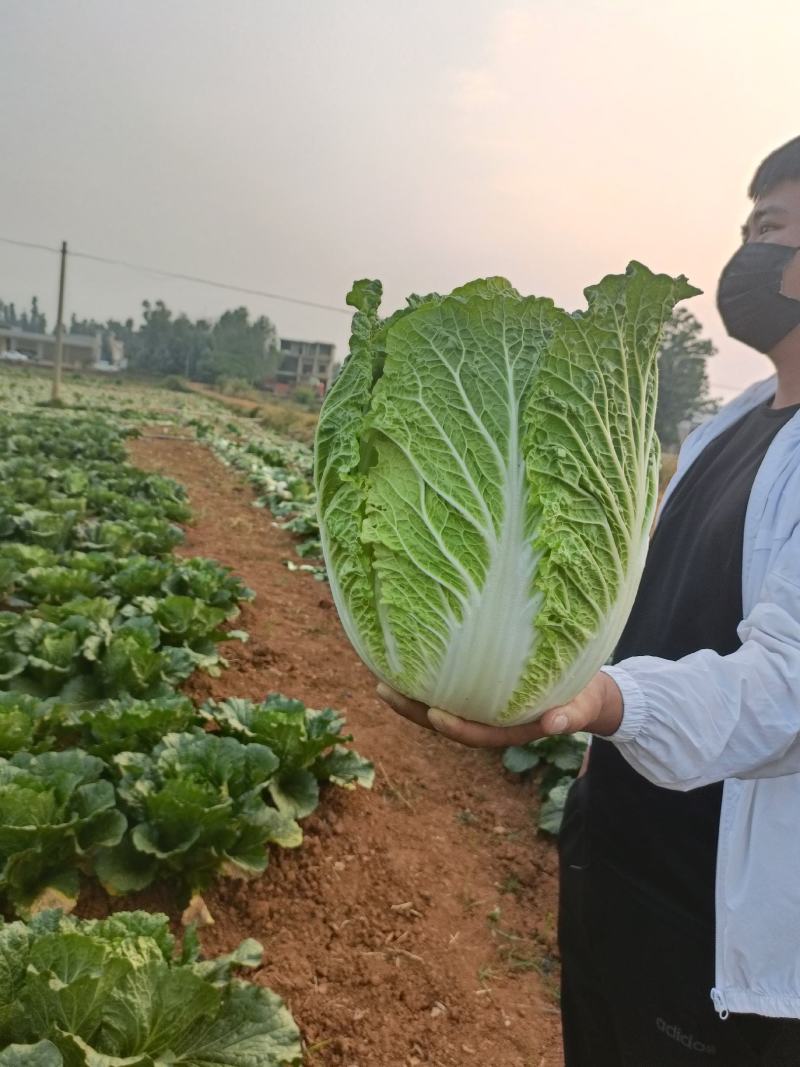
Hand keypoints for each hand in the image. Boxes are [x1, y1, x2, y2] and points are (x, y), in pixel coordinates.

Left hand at [376, 671, 623, 748]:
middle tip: (382, 690)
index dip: (455, 727)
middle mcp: (488, 720)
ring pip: (440, 704)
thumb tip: (555, 725)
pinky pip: (447, 687)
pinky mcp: (478, 690)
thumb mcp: (582, 707)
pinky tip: (403, 663)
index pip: (476, 734)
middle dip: (413, 710)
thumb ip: (570, 716)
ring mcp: (480, 706)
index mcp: (510, 728)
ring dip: (410, 696)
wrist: (584, 694)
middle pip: (445, 720)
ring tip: (379, 679)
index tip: (433, 714)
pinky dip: (425, 679)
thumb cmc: (582, 698)